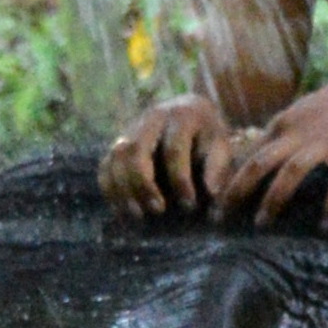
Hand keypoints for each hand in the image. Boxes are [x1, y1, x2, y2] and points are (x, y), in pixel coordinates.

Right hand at [102, 96, 236, 215]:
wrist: (190, 112)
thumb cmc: (208, 136)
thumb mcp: (221, 146)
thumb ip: (218, 167)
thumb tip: (211, 192)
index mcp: (181, 115)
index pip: (174, 148)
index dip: (180, 179)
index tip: (189, 205)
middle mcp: (151, 117)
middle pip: (136, 149)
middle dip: (143, 183)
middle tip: (157, 211)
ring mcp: (131, 128)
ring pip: (116, 156)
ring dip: (123, 189)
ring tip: (137, 216)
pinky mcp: (119, 142)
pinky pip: (106, 164)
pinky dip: (110, 188)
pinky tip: (121, 211)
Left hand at [220, 66, 327, 223]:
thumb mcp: (304, 112)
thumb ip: (282, 133)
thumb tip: (256, 155)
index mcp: (285, 124)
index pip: (249, 153)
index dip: (228, 177)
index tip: (214, 200)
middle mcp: (299, 132)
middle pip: (259, 163)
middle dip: (237, 191)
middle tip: (220, 217)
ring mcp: (325, 141)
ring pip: (290, 173)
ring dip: (273, 200)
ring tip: (261, 224)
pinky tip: (325, 226)